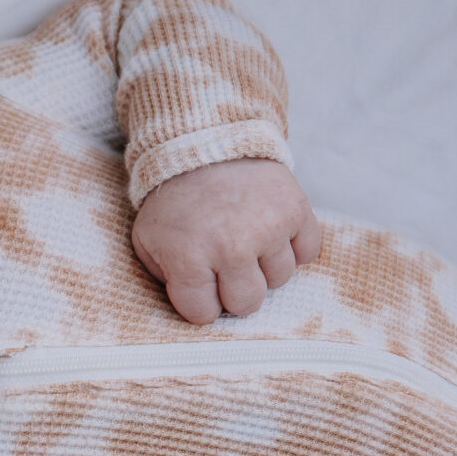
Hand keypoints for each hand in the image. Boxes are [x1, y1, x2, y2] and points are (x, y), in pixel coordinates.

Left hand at [130, 159, 321, 323]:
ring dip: (264, 267)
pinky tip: (272, 233)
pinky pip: (307, 253)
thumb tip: (196, 305)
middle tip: (225, 264)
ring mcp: (268, 229)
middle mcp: (232, 248)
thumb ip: (165, 278)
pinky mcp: (296, 210)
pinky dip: (293, 247)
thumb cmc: (174, 199)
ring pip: (279, 281)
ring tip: (247, 241)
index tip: (199, 282)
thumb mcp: (148, 239)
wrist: (204, 141)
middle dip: (234, 290)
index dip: (201, 301)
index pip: (204, 314)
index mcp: (188, 258)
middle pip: (247, 304)